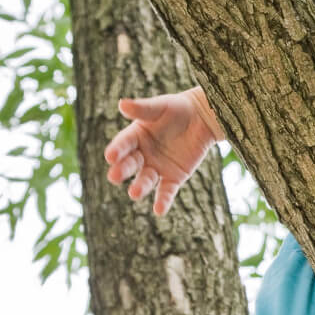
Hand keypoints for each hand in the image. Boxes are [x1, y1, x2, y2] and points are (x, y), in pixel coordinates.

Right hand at [104, 89, 218, 215]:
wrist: (203, 117)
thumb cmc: (178, 108)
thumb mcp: (161, 106)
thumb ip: (143, 108)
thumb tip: (122, 103)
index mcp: (135, 136)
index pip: (123, 144)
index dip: (117, 150)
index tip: (110, 156)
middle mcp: (142, 155)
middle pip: (130, 165)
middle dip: (122, 170)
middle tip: (115, 176)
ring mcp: (157, 168)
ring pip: (145, 180)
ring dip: (139, 187)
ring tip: (135, 193)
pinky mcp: (173, 178)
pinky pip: (166, 191)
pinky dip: (163, 201)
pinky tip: (159, 210)